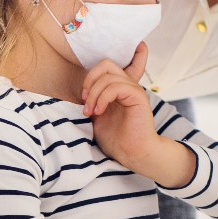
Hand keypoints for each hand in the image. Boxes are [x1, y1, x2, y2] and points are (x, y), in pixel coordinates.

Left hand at [82, 47, 192, 187]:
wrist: (131, 154)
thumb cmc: (116, 140)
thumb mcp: (96, 117)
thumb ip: (92, 101)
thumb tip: (80, 92)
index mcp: (117, 89)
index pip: (103, 68)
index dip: (89, 79)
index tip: (83, 100)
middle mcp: (126, 86)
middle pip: (106, 64)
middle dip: (90, 80)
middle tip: (85, 101)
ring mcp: (133, 90)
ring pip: (108, 76)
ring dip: (94, 93)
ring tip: (91, 112)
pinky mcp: (138, 97)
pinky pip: (116, 86)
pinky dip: (103, 97)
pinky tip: (99, 112)